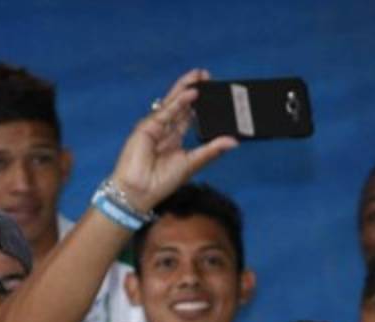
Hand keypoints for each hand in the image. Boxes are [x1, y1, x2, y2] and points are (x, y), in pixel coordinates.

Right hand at [109, 68, 238, 212]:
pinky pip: (165, 112)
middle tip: (207, 75)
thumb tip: (234, 142)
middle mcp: (164, 131)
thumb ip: (211, 150)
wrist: (140, 192)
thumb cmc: (162, 183)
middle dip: (193, 90)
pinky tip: (191, 93)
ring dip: (185, 88)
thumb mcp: (192, 163)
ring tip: (200, 76)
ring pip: (172, 103)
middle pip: (180, 105)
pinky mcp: (146, 127)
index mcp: (174, 140)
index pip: (189, 116)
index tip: (213, 91)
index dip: (200, 104)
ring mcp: (154, 127)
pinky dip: (178, 102)